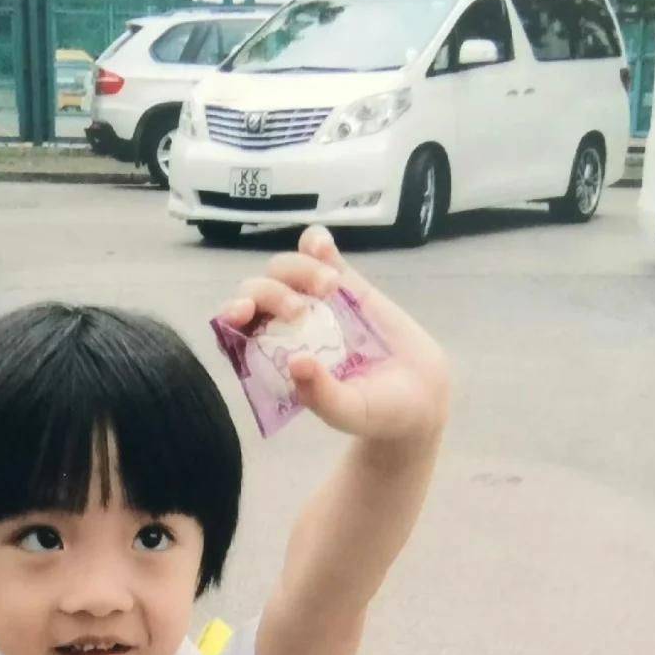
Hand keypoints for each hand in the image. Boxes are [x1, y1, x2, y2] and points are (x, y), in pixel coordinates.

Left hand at [217, 225, 449, 452]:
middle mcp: (288, 327)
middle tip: (299, 311)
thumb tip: (295, 362)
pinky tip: (320, 245)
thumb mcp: (346, 412)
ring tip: (330, 287)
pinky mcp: (346, 283)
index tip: (241, 312)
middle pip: (260, 292)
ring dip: (299, 269)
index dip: (233, 313)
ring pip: (286, 269)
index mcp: (277, 359)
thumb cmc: (375, 412)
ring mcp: (316, 302)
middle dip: (269, 292)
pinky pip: (320, 253)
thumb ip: (320, 394)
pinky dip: (315, 243)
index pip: (242, 329)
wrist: (422, 394)